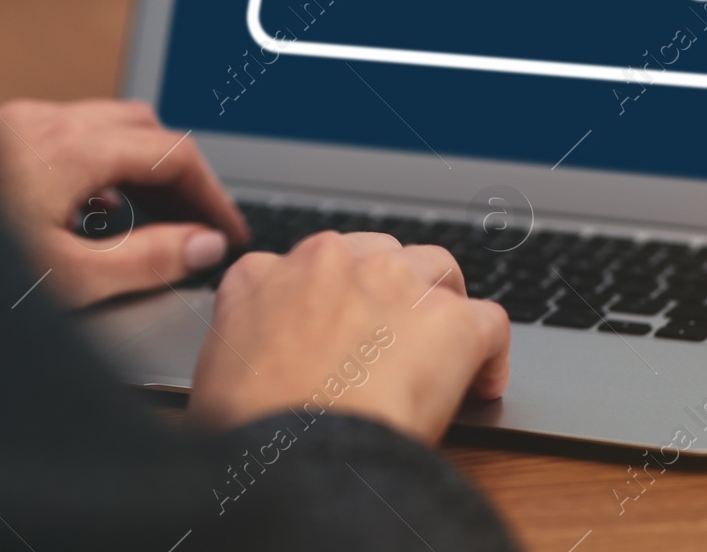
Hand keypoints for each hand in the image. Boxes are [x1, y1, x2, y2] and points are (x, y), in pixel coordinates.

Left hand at [0, 98, 246, 306]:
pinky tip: (85, 217)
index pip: (173, 151)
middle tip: (196, 222)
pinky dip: (95, 168)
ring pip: (102, 126)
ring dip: (134, 167)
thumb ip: (147, 259)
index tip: (227, 231)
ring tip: (146, 225)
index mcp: (69, 146)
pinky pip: (65, 137)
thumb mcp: (69, 278)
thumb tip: (201, 245)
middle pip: (142, 124)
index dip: (212, 193)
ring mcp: (12, 124)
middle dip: (178, 171)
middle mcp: (41, 121)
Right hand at [187, 231, 509, 444]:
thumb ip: (240, 347)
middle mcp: (329, 261)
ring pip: (438, 269)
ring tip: (445, 350)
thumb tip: (250, 376)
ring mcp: (393, 281)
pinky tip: (481, 384)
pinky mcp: (449, 318)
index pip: (308, 266)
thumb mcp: (216, 373)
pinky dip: (490, 354)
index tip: (342, 332)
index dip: (332, 300)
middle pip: (379, 255)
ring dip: (443, 307)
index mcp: (263, 275)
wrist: (292, 452)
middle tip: (395, 341)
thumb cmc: (246, 430)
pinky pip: (489, 321)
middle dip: (392, 291)